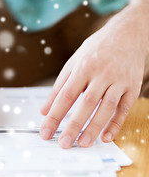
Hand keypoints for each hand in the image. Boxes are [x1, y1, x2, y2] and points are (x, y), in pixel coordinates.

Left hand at [40, 17, 146, 147]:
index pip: (65, 96)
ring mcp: (119, 80)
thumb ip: (58, 87)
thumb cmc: (96, 49)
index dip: (54, 116)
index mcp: (83, 67)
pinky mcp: (132, 86)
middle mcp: (102, 74)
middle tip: (64, 144)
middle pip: (86, 104)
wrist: (128, 33)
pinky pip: (124, 108)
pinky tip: (106, 137)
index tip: (46, 132)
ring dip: (94, 128)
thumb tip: (44, 110)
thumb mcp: (73, 63)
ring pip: (106, 108)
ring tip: (83, 144)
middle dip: (73, 126)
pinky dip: (116, 124)